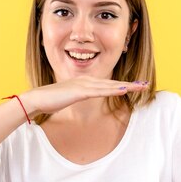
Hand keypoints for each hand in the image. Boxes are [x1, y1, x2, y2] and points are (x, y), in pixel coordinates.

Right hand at [20, 76, 148, 115]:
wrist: (36, 99)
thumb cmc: (49, 101)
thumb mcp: (66, 99)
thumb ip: (75, 98)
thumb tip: (77, 100)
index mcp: (84, 82)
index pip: (107, 84)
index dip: (121, 85)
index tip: (135, 87)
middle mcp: (86, 80)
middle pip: (112, 82)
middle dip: (130, 84)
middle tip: (145, 85)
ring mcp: (83, 85)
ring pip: (109, 85)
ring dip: (126, 86)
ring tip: (141, 87)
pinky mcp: (80, 91)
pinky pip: (100, 91)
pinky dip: (112, 90)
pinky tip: (123, 90)